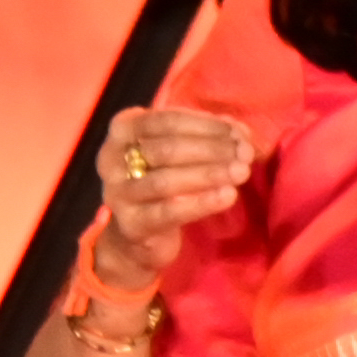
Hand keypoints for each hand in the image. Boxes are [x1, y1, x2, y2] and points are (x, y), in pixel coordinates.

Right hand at [86, 106, 258, 291]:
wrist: (138, 236)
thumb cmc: (164, 183)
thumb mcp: (182, 154)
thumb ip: (209, 138)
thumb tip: (243, 132)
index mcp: (123, 130)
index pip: (167, 120)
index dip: (207, 125)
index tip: (240, 133)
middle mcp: (111, 158)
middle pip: (167, 149)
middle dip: (212, 149)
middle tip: (245, 153)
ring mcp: (118, 193)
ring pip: (166, 181)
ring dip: (209, 174)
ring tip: (242, 172)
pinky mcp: (131, 224)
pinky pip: (169, 212)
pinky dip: (201, 203)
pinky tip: (228, 196)